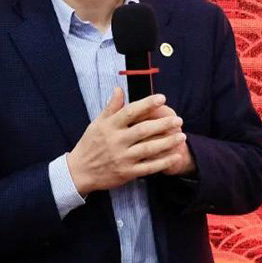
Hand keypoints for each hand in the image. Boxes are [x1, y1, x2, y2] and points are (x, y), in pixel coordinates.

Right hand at [66, 88, 185, 195]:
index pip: (130, 112)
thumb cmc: (90, 144)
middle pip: (143, 130)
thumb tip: (119, 89)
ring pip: (149, 148)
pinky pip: (148, 167)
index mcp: (109, 126)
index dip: (147, 104)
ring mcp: (122, 158)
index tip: (162, 98)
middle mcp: (116, 141)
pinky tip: (175, 156)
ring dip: (167, 142)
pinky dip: (163, 162)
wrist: (79, 171)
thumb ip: (111, 107)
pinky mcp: (127, 173)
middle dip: (163, 124)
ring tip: (182, 136)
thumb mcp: (97, 123)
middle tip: (178, 120)